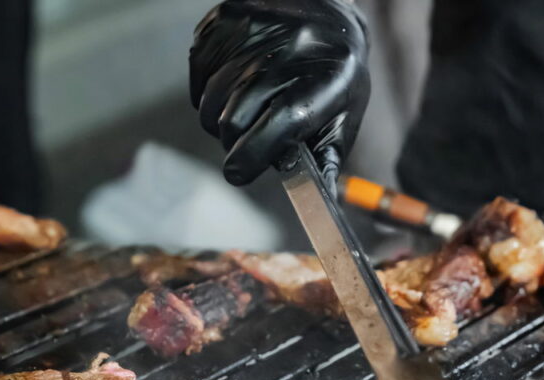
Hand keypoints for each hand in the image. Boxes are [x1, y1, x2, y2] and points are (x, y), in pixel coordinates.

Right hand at [190, 0, 369, 184]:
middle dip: (236, 142)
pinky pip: (198, 73)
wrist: (324, 6)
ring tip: (244, 111)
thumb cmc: (335, 70)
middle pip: (236, 118)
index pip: (278, 124)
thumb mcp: (345, 112)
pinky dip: (207, 90)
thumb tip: (321, 196)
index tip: (238, 173)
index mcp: (323, 81)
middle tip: (250, 141)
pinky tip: (232, 85)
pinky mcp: (224, 20)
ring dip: (220, 118)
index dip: (253, 155)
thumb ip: (328, 156)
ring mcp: (253, 33)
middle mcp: (287, 53)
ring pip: (211, 100)